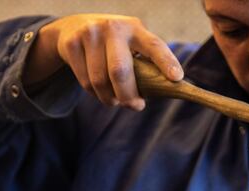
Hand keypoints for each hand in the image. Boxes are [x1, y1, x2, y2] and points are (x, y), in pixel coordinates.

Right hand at [23, 14, 183, 109]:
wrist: (75, 26)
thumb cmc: (115, 45)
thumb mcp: (132, 45)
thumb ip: (145, 64)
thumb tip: (161, 93)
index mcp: (135, 29)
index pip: (154, 46)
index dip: (166, 62)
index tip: (176, 78)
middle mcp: (113, 28)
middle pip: (119, 71)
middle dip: (128, 96)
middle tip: (136, 106)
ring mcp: (90, 34)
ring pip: (100, 81)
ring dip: (110, 99)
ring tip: (115, 99)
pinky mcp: (71, 44)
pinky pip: (85, 82)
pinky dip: (95, 94)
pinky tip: (99, 89)